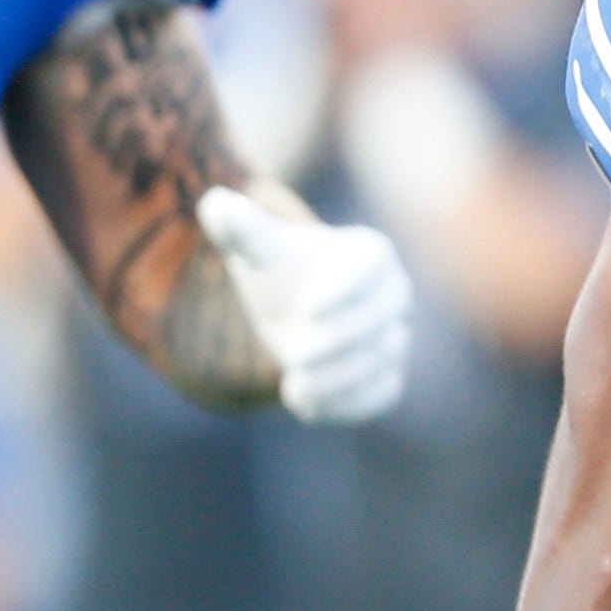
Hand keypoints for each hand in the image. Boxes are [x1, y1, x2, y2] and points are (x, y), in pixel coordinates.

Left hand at [195, 185, 412, 423]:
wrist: (297, 312)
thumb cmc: (281, 271)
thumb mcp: (258, 248)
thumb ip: (239, 226)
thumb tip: (216, 204)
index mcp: (371, 254)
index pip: (369, 266)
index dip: (342, 288)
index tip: (307, 306)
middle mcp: (393, 294)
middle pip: (380, 317)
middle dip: (338, 339)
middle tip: (293, 354)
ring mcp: (395, 338)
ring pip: (380, 360)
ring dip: (339, 378)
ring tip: (297, 385)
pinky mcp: (387, 377)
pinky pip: (380, 394)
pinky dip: (348, 404)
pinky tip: (308, 407)